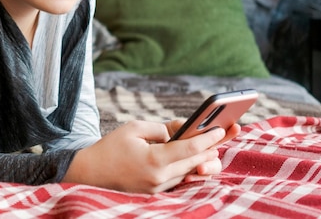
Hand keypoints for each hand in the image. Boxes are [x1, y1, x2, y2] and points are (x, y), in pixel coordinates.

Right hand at [63, 119, 236, 193]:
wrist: (90, 173)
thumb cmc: (111, 148)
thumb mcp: (135, 128)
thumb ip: (162, 128)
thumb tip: (182, 130)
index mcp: (154, 160)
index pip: (190, 149)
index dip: (209, 138)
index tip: (223, 128)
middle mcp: (159, 178)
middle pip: (195, 162)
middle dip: (213, 146)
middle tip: (230, 131)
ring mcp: (158, 188)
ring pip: (189, 171)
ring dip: (204, 157)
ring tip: (218, 143)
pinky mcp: (155, 192)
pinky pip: (179, 178)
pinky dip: (189, 166)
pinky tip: (200, 156)